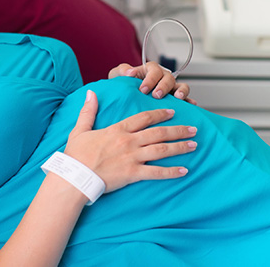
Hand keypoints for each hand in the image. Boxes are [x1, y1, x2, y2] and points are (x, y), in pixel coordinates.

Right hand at [65, 90, 196, 192]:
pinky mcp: (133, 173)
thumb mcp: (80, 129)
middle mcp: (128, 141)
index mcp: (117, 130)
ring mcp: (132, 157)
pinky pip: (156, 172)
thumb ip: (88, 111)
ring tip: (194, 145)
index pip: (143, 118)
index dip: (159, 114)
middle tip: (193, 129)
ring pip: (162, 150)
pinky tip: (184, 170)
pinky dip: (172, 171)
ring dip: (179, 147)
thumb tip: (91, 93)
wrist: (75, 176)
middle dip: (178, 130)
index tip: (172, 111)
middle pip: (158, 133)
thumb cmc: (76, 154)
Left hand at [108, 62, 195, 104]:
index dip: (150, 79)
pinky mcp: (175, 98)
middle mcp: (162, 77)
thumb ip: (122, 70)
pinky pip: (186, 98)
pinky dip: (189, 100)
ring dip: (180, 91)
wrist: (125, 97)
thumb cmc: (122, 84)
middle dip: (163, 86)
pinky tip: (191, 105)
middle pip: (168, 78)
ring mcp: (170, 88)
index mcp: (150, 69)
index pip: (154, 70)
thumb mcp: (117, 75)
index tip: (142, 89)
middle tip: (156, 95)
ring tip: (177, 98)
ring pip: (181, 86)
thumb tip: (130, 72)